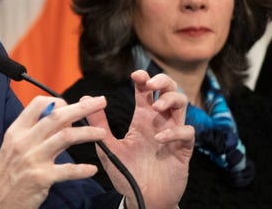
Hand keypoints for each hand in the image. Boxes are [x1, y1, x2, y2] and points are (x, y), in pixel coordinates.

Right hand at [0, 95, 108, 208]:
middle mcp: (24, 141)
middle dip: (82, 108)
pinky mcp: (41, 178)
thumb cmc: (8, 173)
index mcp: (17, 131)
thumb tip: (55, 115)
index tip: (72, 105)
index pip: (38, 104)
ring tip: (102, 133)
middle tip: (100, 102)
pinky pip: (67, 170)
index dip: (58, 102)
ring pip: (65, 137)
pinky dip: (81, 169)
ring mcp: (33, 159)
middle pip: (57, 116)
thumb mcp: (14, 146)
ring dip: (87, 133)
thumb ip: (32, 130)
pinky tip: (91, 169)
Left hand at [87, 71, 193, 208]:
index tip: (135, 75)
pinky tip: (160, 139)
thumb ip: (98, 124)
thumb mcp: (108, 147)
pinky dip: (176, 131)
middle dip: (163, 81)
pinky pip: (187, 133)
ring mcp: (172, 134)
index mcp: (142, 119)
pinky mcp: (182, 150)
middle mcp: (159, 122)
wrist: (142, 199)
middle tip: (150, 84)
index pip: (146, 90)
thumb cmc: (126, 173)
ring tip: (157, 107)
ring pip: (182, 105)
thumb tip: (85, 98)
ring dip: (172, 100)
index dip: (144, 78)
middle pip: (169, 90)